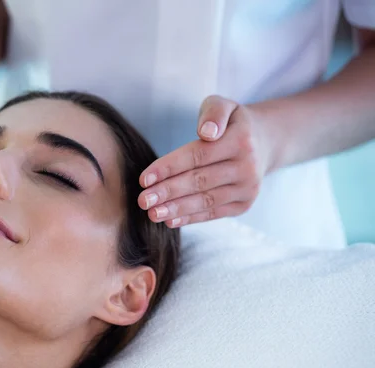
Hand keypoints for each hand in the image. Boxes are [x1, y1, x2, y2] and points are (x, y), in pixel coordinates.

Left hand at [138, 95, 274, 227]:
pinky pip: (214, 213)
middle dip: (168, 192)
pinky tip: (170, 220)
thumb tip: (206, 132)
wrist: (265, 142)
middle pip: (199, 181)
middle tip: (143, 201)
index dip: (169, 168)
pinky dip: (191, 218)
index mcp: (240, 140)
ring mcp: (248, 188)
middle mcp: (247, 167)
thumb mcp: (224, 105)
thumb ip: (213, 113)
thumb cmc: (231, 123)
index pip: (197, 155)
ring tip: (152, 213)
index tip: (144, 179)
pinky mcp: (244, 204)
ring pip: (206, 201)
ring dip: (177, 209)